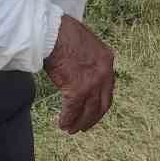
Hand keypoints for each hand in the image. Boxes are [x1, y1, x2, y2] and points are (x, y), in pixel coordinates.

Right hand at [43, 15, 114, 133]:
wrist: (52, 32)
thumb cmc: (62, 32)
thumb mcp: (84, 43)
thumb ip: (88, 58)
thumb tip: (81, 69)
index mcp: (107, 60)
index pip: (107, 88)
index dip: (99, 103)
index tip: (93, 110)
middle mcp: (105, 74)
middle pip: (102, 104)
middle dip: (92, 118)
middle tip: (83, 126)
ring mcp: (92, 83)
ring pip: (89, 111)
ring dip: (80, 122)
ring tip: (70, 129)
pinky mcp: (78, 90)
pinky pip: (72, 111)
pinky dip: (67, 119)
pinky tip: (62, 124)